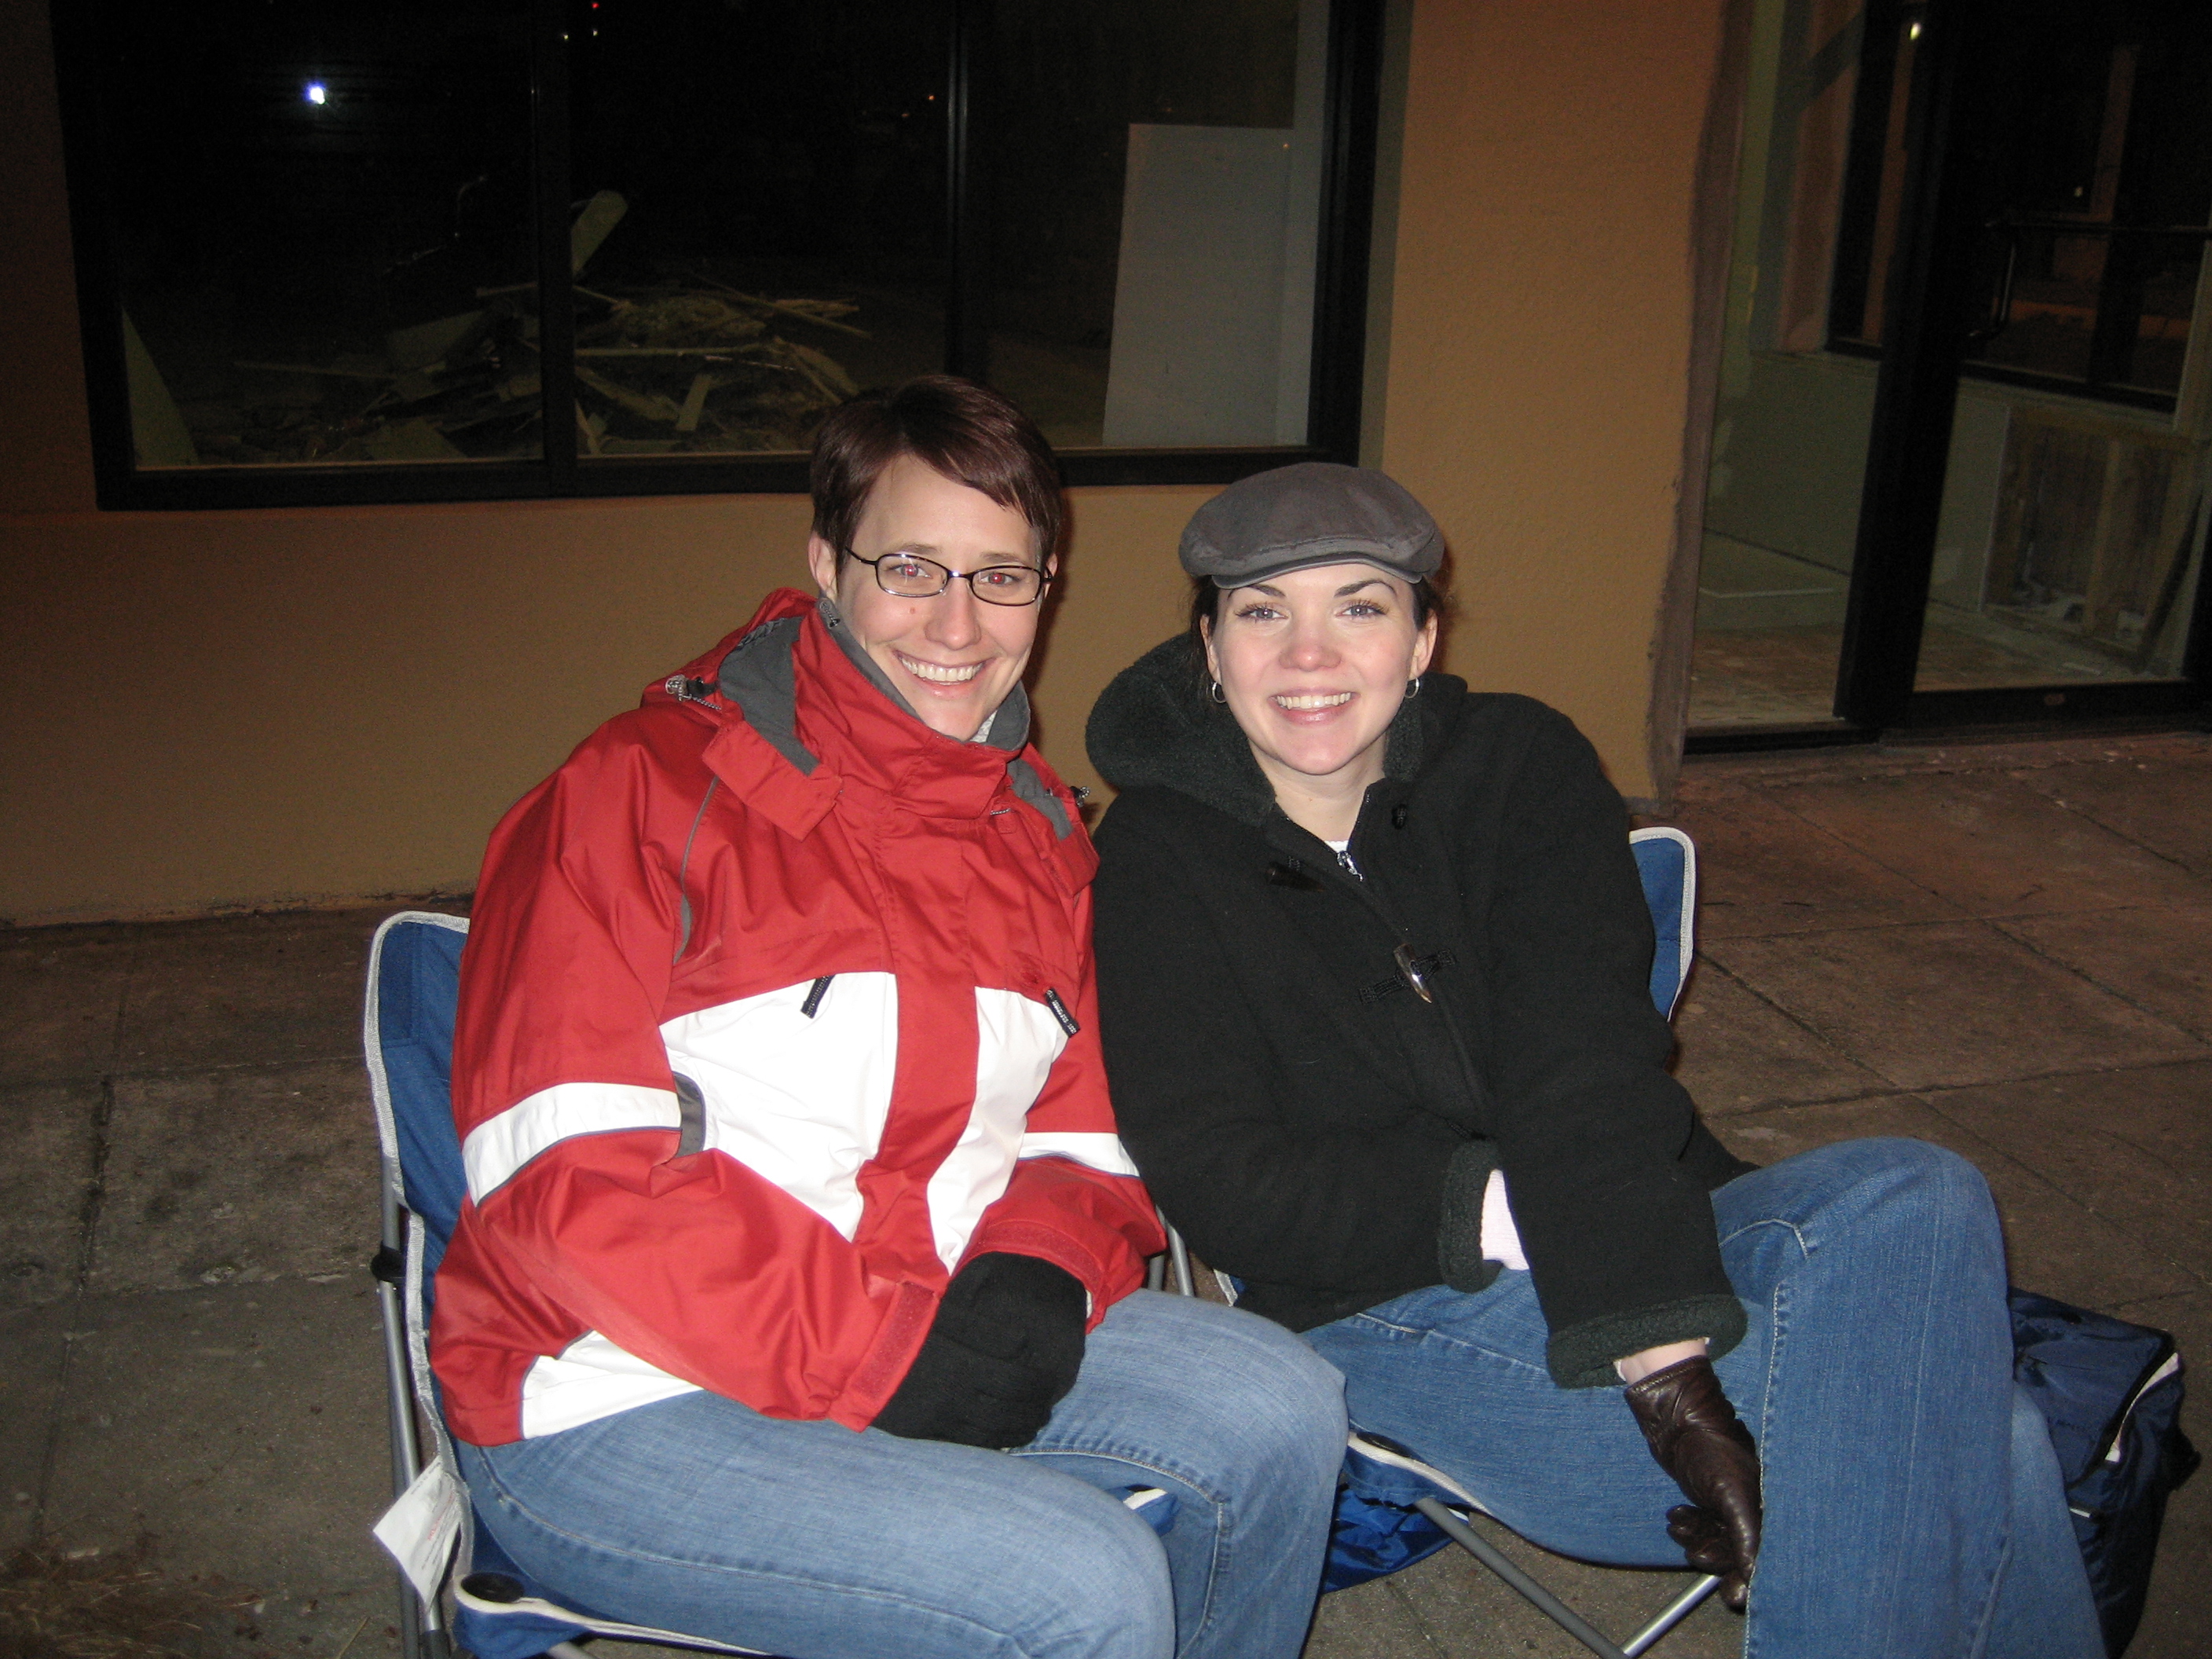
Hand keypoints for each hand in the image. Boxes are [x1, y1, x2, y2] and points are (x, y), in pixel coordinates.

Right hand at [871, 1253, 1087, 1449]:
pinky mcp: (927, 1430)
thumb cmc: (907, 1325)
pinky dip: (993, 1443)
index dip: (1040, 1383)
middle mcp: (956, 1390)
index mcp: (964, 1358)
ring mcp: (941, 1414)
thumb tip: (1025, 1345)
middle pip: (1011, 1405)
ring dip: (1019, 1430)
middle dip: (1035, 1408)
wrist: (860, 1352)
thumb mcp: (946, 1314)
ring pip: (993, 1429)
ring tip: (1032, 1425)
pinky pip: (969, 1443)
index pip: (1019, 1375)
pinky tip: (1004, 1440)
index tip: (1050, 1383)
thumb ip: (987, 1331)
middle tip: (1046, 1409)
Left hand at [1621, 1355, 1760, 1609]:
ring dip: (1698, 1540)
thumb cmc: (1709, 1447)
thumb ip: (1747, 1536)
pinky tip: (1675, 1518)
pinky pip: (1703, 1522)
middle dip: (1717, 1555)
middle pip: (1739, 1549)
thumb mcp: (1731, 1494)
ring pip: (1717, 1538)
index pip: (1765, 1552)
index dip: (1749, 1575)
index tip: (1731, 1595)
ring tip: (1678, 1527)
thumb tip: (1753, 1581)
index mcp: (1768, 1504)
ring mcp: (1730, 1499)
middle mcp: (1754, 1503)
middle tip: (1696, 1553)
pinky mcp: (1709, 1494)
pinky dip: (1689, 1526)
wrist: (1676, 1415)